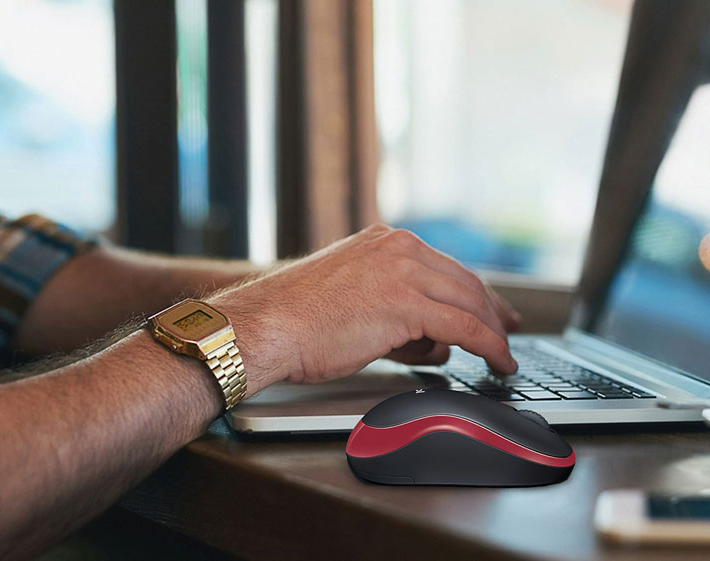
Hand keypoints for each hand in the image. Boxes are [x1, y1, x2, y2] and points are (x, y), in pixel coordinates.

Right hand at [209, 224, 520, 394]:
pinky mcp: (407, 303)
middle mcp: (398, 248)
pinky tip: (499, 362)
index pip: (445, 266)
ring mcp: (404, 272)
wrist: (267, 326)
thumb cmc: (296, 321)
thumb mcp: (350, 298)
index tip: (492, 309)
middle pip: (465, 280)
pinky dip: (491, 346)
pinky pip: (466, 327)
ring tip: (501, 357)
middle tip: (510, 331)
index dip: (475, 292)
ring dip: (493, 333)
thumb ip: (393, 308)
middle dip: (493, 311)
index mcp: (384, 241)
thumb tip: (429, 336)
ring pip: (470, 302)